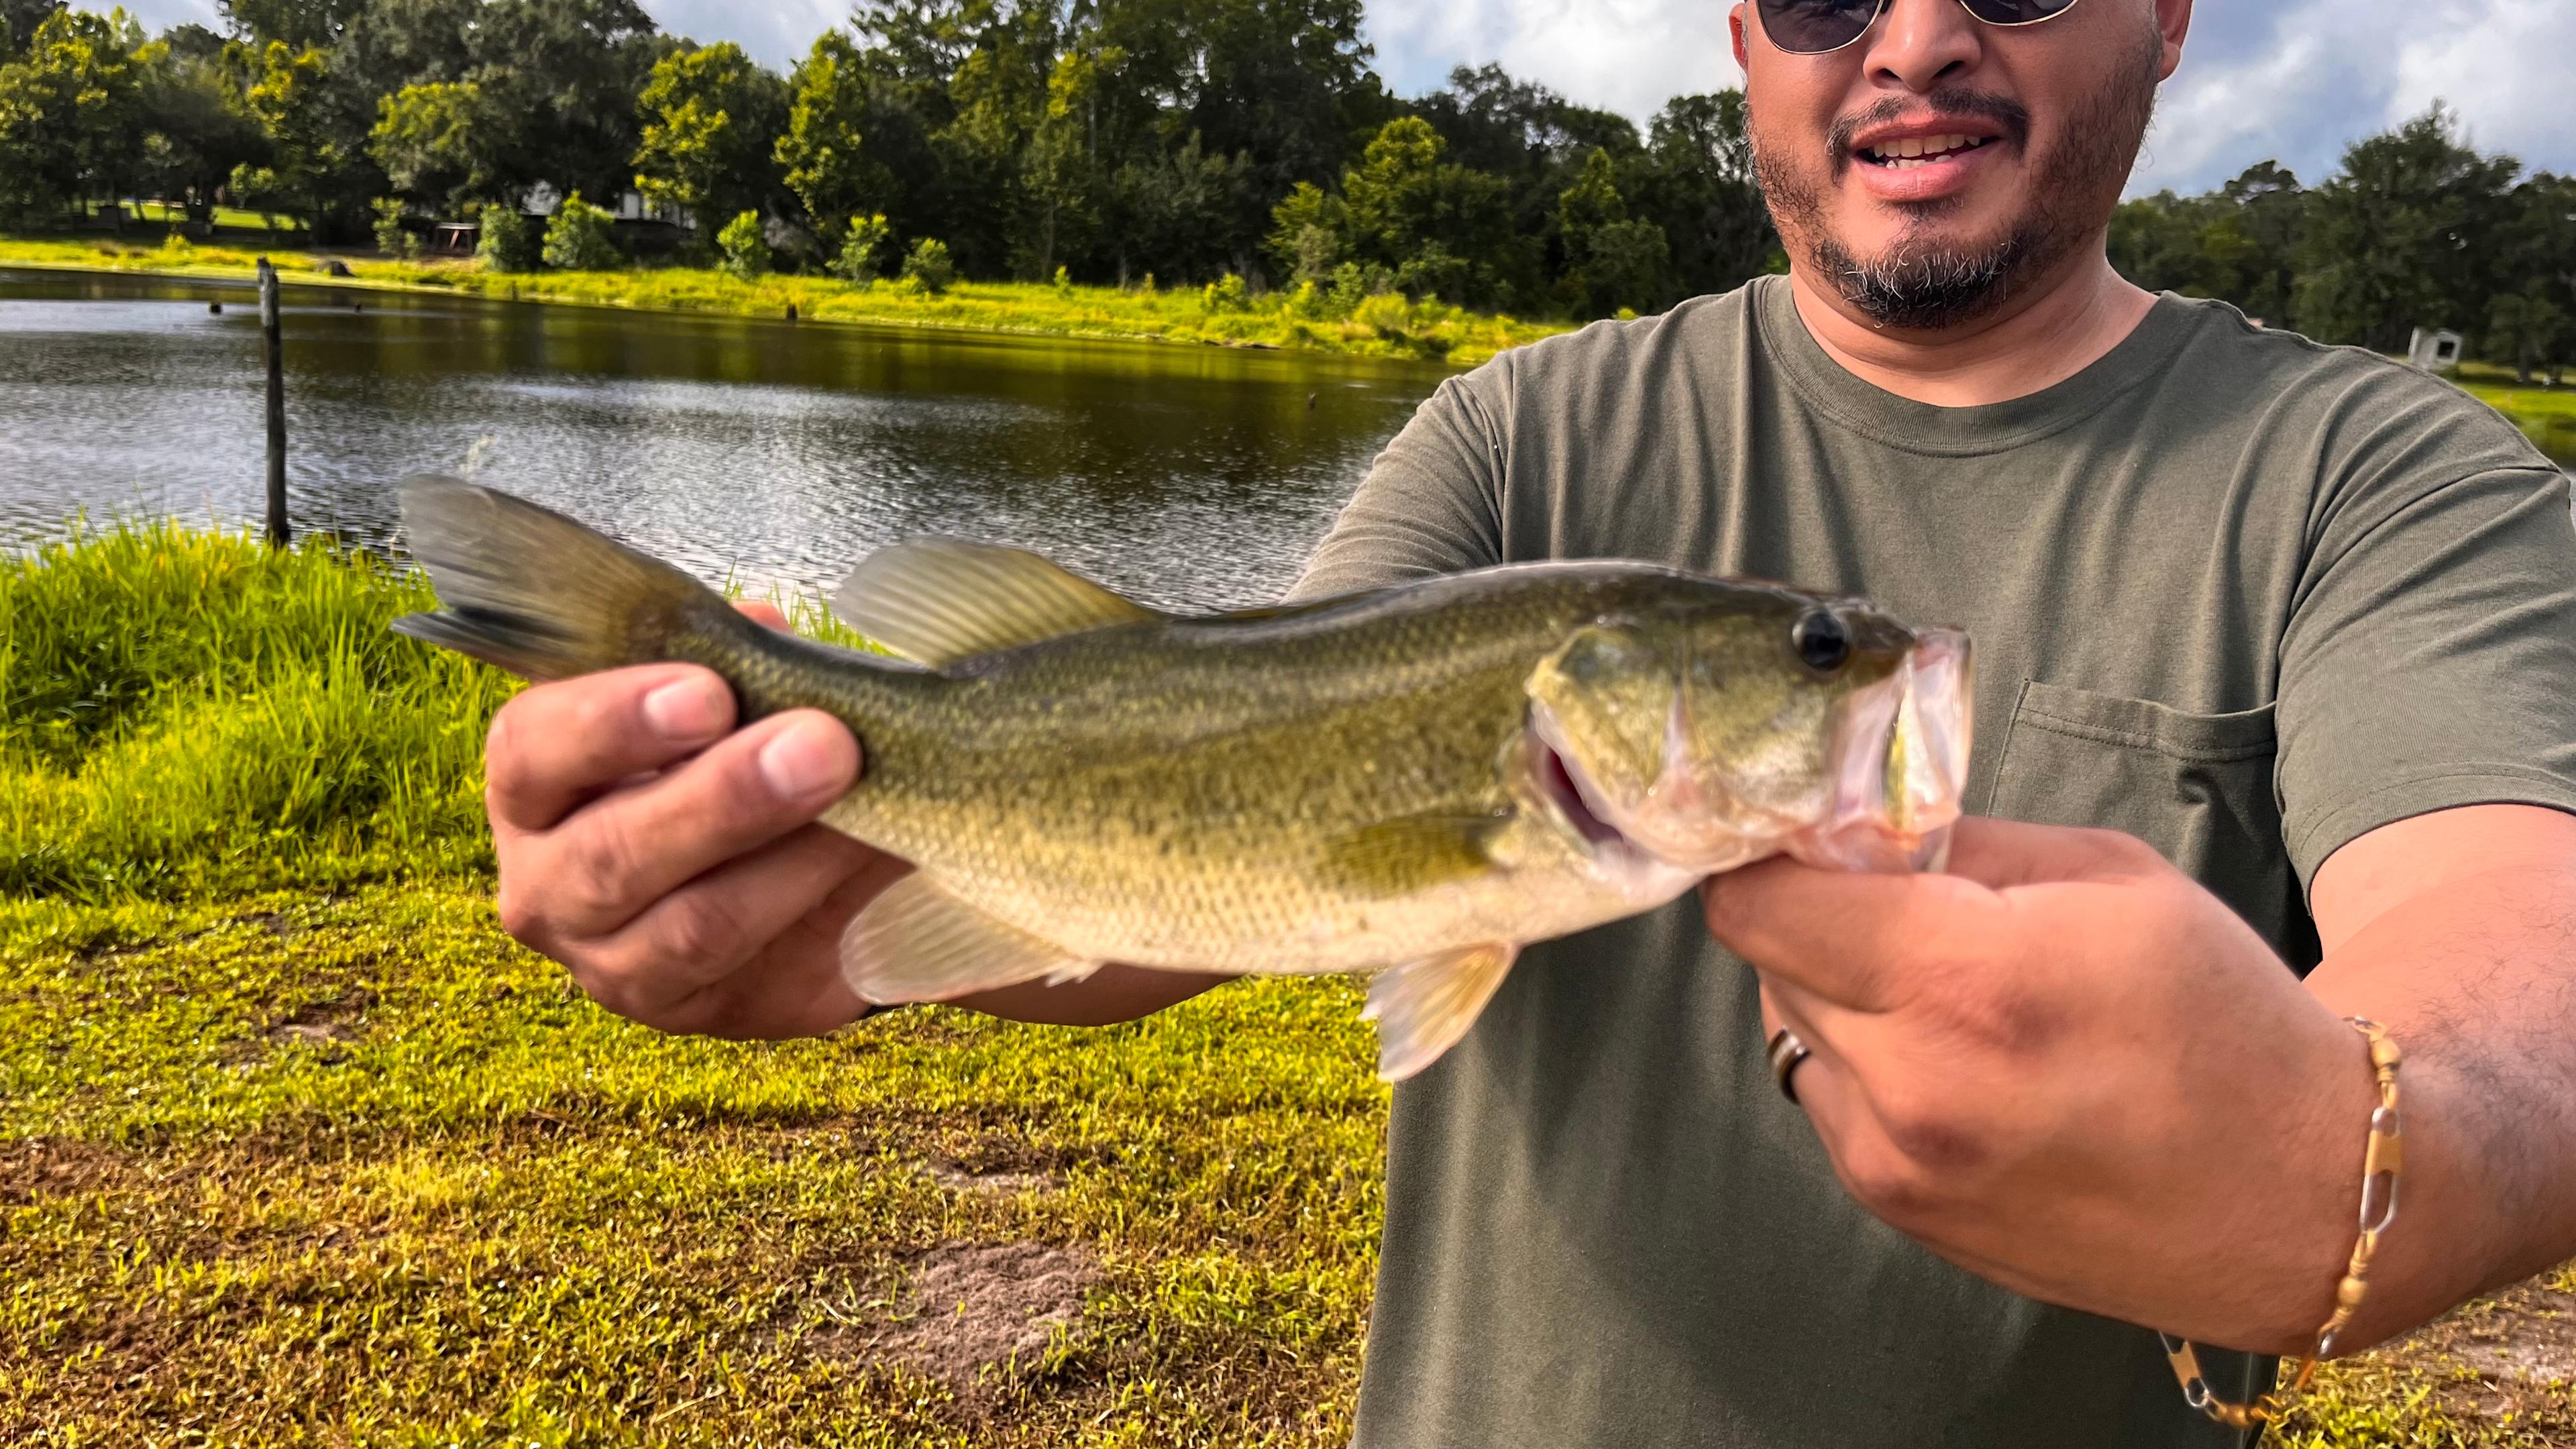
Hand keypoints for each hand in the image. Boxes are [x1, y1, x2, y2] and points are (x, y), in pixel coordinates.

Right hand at [485, 601, 898, 1038]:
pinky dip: (821, 912)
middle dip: (726, 796)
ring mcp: (610, 962)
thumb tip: (762, 629)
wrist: (789, 876)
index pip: (534, 747)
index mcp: (535, 782)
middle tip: (825, 744)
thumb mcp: (726, 705)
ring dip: (793, 861)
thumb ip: (731, 667)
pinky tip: (872, 863)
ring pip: (692, 925)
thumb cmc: (732, 760)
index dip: (615, 719)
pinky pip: (756, 969)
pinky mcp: (688, 1011)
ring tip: (869, 809)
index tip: (711, 689)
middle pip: (612, 853)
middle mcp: (547, 882)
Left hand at [1702, 817, 2373, 1352]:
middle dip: (1817, 920)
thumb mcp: (2107, 878)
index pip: (1760, 907)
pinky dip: (1868, 1064)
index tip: (1803, 838)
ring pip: (1791, 1032)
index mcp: (1962, 984)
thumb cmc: (2219, 1018)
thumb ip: (1958, 842)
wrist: (2304, 1197)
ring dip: (1838, 994)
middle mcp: (1910, 1087)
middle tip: (1896, 905)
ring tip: (1946, 991)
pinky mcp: (1900, 1212)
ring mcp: (1896, 1165)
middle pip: (1768, 964)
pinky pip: (1832, 1101)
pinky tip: (1960, 1061)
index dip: (1770, 857)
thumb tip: (1851, 829)